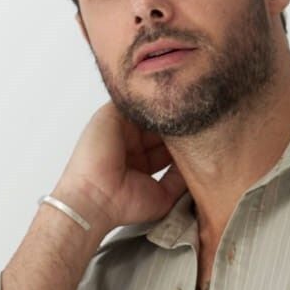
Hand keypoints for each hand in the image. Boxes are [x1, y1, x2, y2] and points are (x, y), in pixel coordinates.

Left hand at [56, 100, 188, 232]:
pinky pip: (182, 182)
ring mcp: (149, 176)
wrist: (94, 195)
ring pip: (175, 159)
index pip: (150, 121)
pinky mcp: (162, 195)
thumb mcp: (108, 115)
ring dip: (185, 148)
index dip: (163, 111)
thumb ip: (130, 103)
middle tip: (192, 116)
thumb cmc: (93, 157)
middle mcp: (136, 156)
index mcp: (123, 138)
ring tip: (197, 133)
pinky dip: (190, 171)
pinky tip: (196, 156)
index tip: (178, 100)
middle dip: (177, 129)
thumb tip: (152, 94)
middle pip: (164, 139)